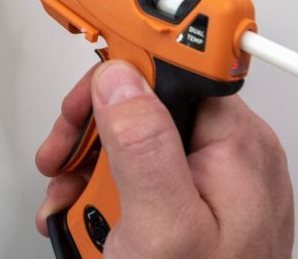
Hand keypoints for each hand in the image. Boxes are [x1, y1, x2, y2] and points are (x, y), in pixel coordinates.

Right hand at [35, 60, 293, 257]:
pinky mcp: (190, 203)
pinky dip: (102, 188)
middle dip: (90, 131)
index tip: (81, 90)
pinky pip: (139, 172)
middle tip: (61, 155)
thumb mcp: (162, 226)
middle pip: (142, 104)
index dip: (118, 73)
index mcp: (235, 144)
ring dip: (87, 165)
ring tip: (67, 197)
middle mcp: (228, 156)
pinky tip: (84, 212)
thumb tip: (119, 78)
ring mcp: (210, 182)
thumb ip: (141, 145)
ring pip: (132, 139)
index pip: (169, 71)